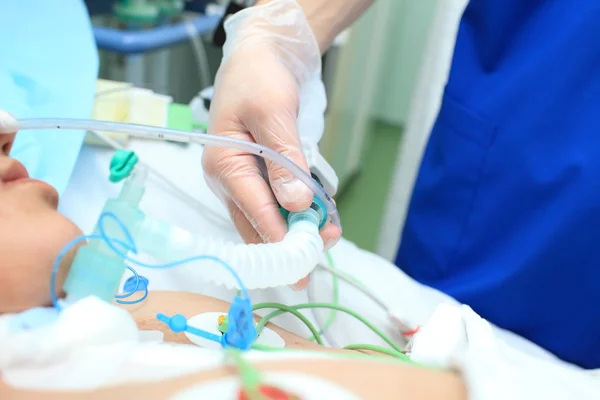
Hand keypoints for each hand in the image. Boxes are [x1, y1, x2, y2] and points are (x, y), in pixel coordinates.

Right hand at [202, 0, 340, 288]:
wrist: (262, 55)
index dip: (279, 235)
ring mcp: (244, 178)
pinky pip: (277, 200)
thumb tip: (295, 204)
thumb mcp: (273, 113)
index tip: (302, 258)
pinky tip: (319, 218)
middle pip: (257, 220)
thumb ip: (284, 160)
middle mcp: (229, 177)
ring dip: (295, 228)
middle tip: (314, 262)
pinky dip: (297, 211)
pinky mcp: (260, 174)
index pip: (253, 207)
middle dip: (288, 240)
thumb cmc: (259, 78)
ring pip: (268, 215)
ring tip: (326, 238)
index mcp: (223, 163)